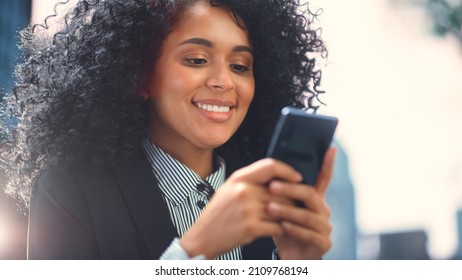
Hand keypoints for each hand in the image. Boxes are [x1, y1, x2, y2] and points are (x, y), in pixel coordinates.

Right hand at [180, 158, 301, 258]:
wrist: (203, 237)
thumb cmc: (218, 213)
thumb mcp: (229, 188)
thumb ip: (251, 180)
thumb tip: (278, 177)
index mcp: (238, 178)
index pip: (270, 166)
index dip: (288, 171)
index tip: (297, 178)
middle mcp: (243, 191)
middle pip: (281, 190)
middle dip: (291, 199)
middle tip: (295, 204)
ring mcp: (247, 209)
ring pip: (283, 209)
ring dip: (288, 215)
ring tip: (287, 218)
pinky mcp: (251, 227)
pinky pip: (278, 226)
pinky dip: (282, 229)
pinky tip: (278, 229)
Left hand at [268, 147, 336, 259]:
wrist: (287, 255)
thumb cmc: (283, 228)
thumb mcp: (280, 207)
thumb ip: (280, 192)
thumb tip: (269, 171)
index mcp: (314, 199)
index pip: (323, 178)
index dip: (328, 163)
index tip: (331, 148)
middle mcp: (322, 210)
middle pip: (310, 194)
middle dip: (290, 189)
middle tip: (272, 187)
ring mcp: (324, 227)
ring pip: (307, 215)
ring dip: (288, 210)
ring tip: (270, 208)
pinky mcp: (323, 244)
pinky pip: (309, 234)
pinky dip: (294, 229)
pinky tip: (282, 226)